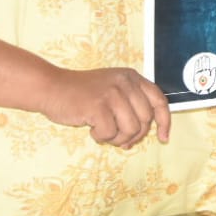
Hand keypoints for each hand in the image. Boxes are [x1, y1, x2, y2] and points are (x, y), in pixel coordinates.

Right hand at [40, 67, 172, 147]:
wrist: (51, 88)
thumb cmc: (80, 94)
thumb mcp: (111, 90)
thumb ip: (129, 107)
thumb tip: (138, 136)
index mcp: (132, 77)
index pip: (159, 100)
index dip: (164, 121)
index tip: (163, 138)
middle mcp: (125, 83)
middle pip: (145, 120)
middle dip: (132, 135)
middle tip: (115, 136)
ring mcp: (112, 93)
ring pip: (131, 129)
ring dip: (116, 138)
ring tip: (102, 131)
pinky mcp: (98, 106)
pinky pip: (110, 133)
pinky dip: (101, 137)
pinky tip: (90, 128)